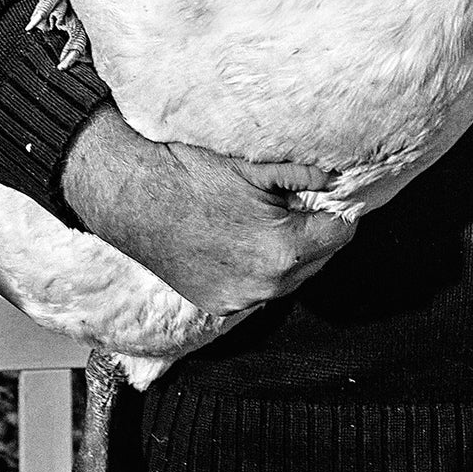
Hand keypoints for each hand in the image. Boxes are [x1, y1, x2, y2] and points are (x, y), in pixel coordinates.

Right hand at [59, 106, 356, 316]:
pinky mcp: (218, 304)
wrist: (131, 198)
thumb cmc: (191, 174)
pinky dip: (257, 268)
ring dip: (288, 253)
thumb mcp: (254, 166)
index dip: (336, 208)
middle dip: (313, 231)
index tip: (324, 194)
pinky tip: (239, 240)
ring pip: (290, 278)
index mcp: (283, 249)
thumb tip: (338, 177)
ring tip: (264, 220)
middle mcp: (267, 284)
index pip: (341, 233)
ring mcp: (241, 299)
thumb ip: (305, 175)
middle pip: (320, 258)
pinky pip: (257, 289)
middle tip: (294, 202)